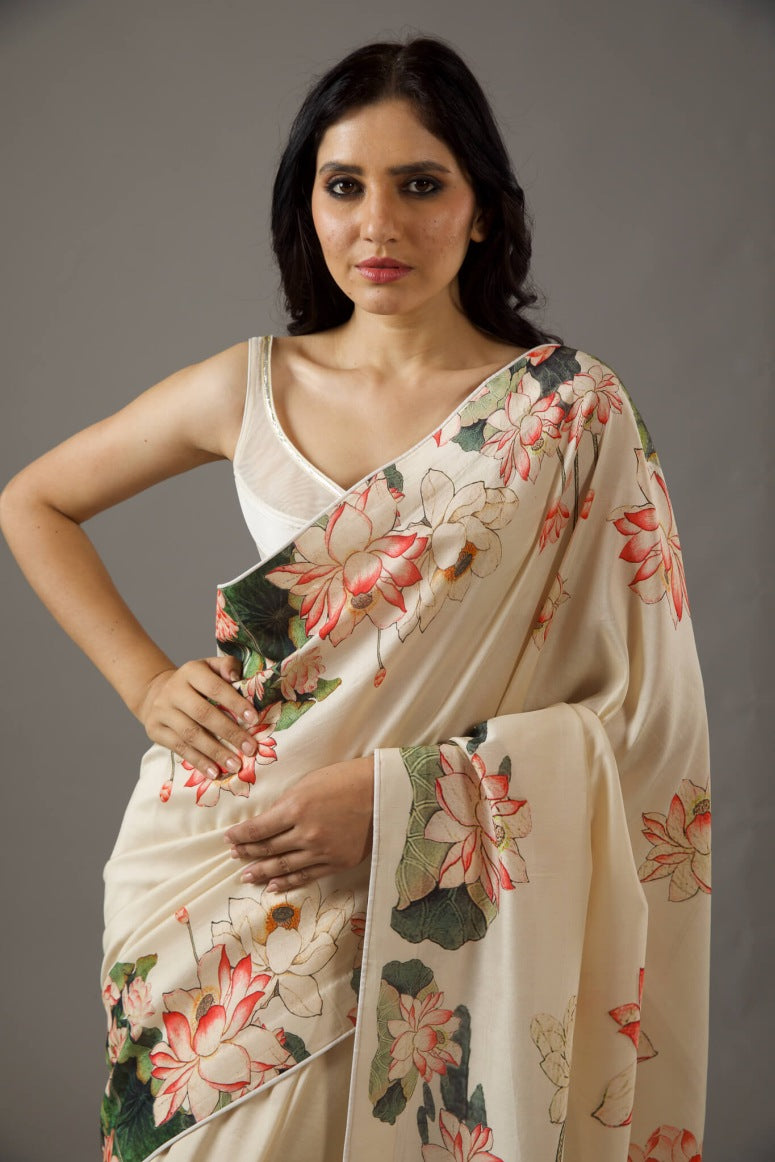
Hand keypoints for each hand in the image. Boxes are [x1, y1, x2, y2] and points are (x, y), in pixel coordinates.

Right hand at [138, 656, 259, 776]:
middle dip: (230, 733)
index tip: (254, 719)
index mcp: (191, 671)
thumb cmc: (196, 683)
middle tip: (250, 749)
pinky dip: (199, 762)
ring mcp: (162, 711)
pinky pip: (179, 748)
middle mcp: (173, 690)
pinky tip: (215, 772)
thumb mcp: (210, 667)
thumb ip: (227, 666)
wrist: (156, 693)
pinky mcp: (155, 730)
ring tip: (235, 765)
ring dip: (215, 752)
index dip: (235, 703)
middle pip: (203, 713)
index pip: (215, 687)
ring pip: (191, 734)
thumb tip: (236, 676)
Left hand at [224, 756, 374, 891]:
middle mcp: (306, 833)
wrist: (382, 792)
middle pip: (268, 848)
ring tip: (246, 877)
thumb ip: (287, 804)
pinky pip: (307, 875)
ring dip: (263, 872)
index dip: (241, 835)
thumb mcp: (309, 782)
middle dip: (248, 853)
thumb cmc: (345, 779)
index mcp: (296, 808)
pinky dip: (288, 882)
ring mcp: (322, 851)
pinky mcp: (337, 862)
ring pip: (284, 866)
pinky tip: (274, 886)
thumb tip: (269, 821)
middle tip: (234, 856)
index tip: (229, 838)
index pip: (259, 827)